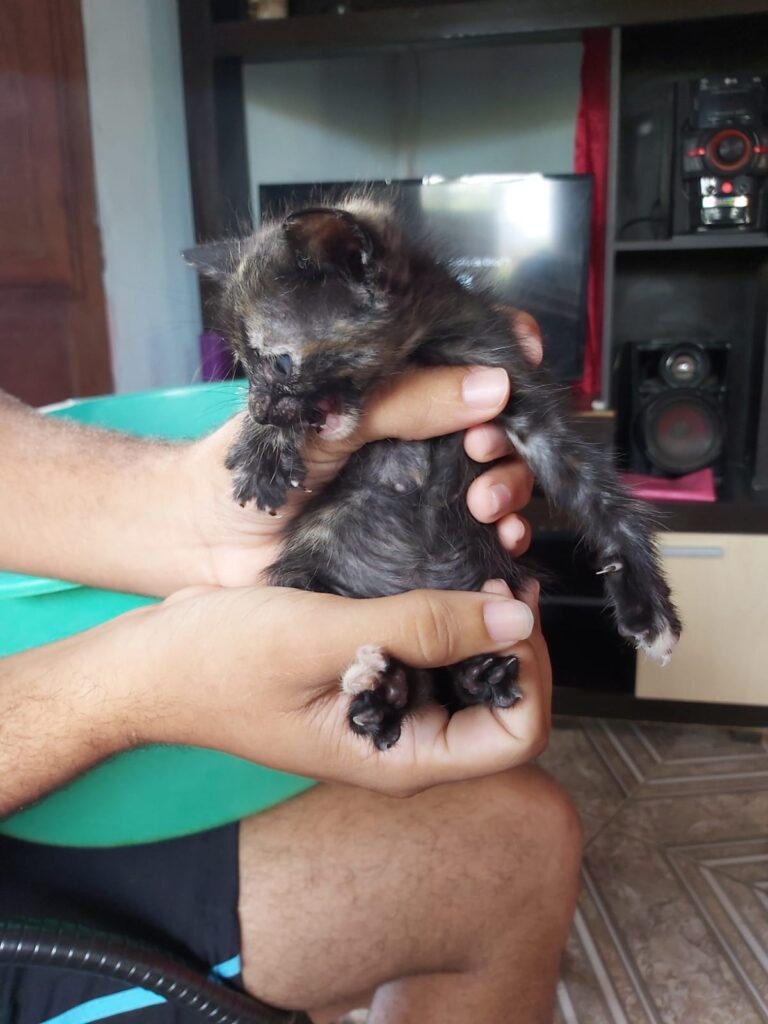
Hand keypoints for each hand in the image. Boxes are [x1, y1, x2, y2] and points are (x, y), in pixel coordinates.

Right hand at [108, 577, 549, 795]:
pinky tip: (434, 560)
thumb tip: (517, 618)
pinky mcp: (367, 671)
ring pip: (468, 668)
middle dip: (515, 638)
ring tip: (477, 554)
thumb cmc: (219, 661)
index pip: (516, 736)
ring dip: (482, 616)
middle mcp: (403, 736)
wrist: (149, 664)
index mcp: (400, 754)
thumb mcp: (323, 637)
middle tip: (501, 569)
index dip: (532, 673)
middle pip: (503, 700)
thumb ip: (422, 628)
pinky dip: (442, 607)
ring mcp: (385, 704)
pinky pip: (427, 644)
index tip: (511, 607)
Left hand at [182, 312, 542, 587]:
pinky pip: (478, 535)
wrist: (208, 537)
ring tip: (484, 503)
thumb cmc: (253, 459)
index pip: (467, 349)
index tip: (525, 355)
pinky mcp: (419, 540)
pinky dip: (503, 538)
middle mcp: (418, 432)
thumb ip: (405, 398)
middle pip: (497, 419)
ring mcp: (422, 487)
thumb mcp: (328, 413)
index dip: (507, 347)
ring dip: (509, 486)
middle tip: (482, 447)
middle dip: (508, 433)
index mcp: (395, 383)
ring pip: (496, 477)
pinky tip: (503, 544)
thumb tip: (490, 386)